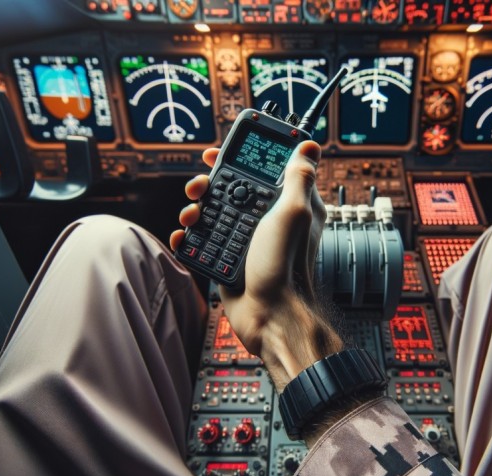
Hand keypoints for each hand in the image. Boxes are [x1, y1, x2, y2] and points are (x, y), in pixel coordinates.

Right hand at [170, 141, 342, 391]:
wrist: (268, 314)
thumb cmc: (285, 266)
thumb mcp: (293, 213)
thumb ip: (298, 177)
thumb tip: (308, 145)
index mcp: (287, 204)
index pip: (263, 168)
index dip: (241, 156)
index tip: (220, 152)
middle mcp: (266, 219)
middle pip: (230, 187)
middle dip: (209, 183)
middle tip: (198, 187)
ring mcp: (245, 238)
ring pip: (213, 212)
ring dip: (195, 210)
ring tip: (191, 217)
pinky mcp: (228, 257)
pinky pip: (202, 241)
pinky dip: (189, 238)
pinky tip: (183, 237)